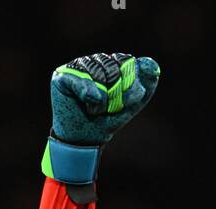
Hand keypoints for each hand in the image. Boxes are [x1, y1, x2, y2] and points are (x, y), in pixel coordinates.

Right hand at [41, 52, 160, 200]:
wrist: (85, 140)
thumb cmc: (106, 121)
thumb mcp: (130, 106)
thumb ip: (146, 87)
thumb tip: (154, 66)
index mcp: (108, 64)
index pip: (122, 61)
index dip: (127, 80)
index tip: (125, 99)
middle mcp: (91, 62)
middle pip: (109, 65)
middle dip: (114, 91)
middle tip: (109, 108)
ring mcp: (75, 67)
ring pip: (95, 71)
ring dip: (101, 96)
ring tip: (96, 109)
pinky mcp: (61, 76)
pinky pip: (78, 77)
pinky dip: (87, 92)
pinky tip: (91, 104)